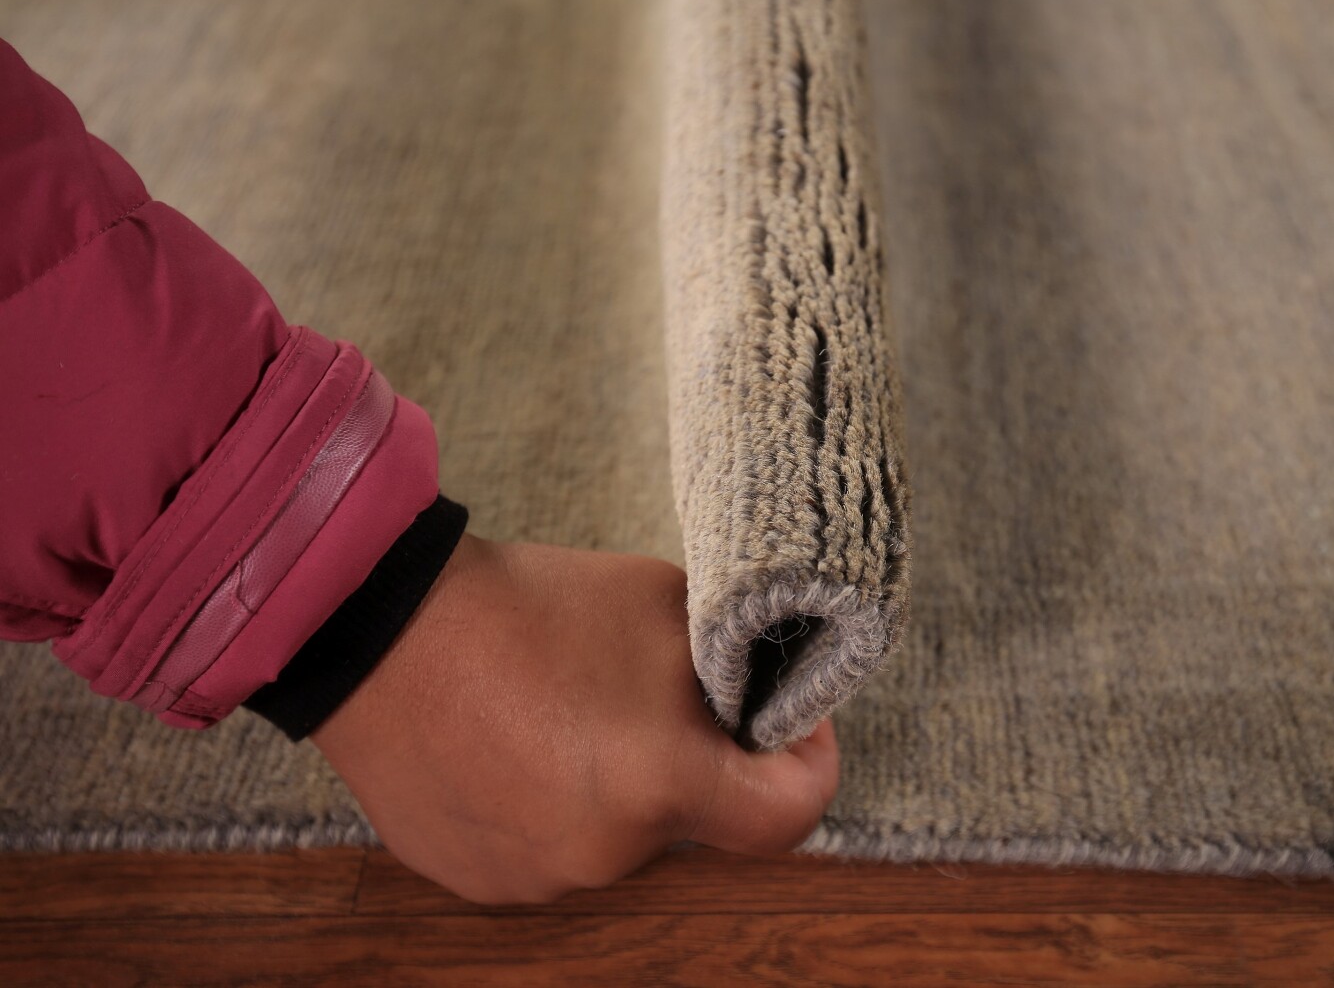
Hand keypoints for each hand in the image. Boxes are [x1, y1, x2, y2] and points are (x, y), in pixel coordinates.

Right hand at [310, 534, 838, 904]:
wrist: (378, 626)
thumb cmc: (527, 603)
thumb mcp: (660, 602)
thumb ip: (729, 663)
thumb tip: (756, 702)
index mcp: (661, 783)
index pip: (788, 816)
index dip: (808, 766)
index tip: (792, 727)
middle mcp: (605, 851)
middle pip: (691, 818)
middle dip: (689, 762)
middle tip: (646, 695)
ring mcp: (538, 875)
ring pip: (618, 835)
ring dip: (615, 786)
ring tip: (561, 711)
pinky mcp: (481, 878)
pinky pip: (550, 847)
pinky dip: (551, 805)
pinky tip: (513, 744)